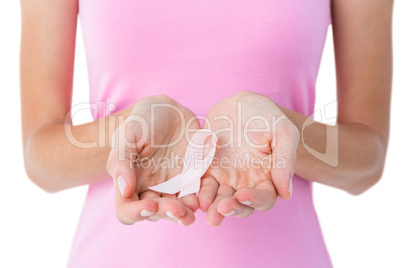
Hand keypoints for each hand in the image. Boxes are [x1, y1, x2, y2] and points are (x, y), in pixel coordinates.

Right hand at [106, 95, 199, 225]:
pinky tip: (202, 199)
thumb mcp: (127, 134)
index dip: (135, 214)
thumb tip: (125, 190)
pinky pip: (195, 195)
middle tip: (176, 209)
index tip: (149, 205)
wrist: (168, 110)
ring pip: (176, 210)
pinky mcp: (191, 179)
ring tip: (191, 211)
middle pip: (154, 213)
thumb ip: (121, 160)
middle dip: (165, 214)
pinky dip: (198, 200)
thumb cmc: (142, 120)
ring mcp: (172, 186)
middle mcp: (150, 189)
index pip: (126, 210)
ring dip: (183, 215)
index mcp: (129, 182)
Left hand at [198, 91, 299, 225]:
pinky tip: (191, 194)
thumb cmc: (267, 116)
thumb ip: (285, 161)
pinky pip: (201, 183)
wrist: (241, 103)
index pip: (264, 198)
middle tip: (221, 209)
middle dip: (231, 209)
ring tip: (205, 208)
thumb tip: (286, 193)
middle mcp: (245, 182)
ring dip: (212, 206)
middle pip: (239, 205)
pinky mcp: (207, 168)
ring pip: (218, 199)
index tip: (243, 195)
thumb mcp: (283, 132)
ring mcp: (224, 177)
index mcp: (267, 177)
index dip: (255, 200)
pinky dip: (196, 191)